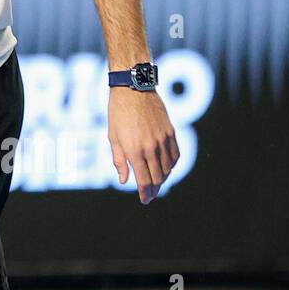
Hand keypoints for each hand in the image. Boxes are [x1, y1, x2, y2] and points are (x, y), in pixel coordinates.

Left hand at [107, 88, 179, 203]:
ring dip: (163, 179)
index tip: (144, 200)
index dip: (145, 194)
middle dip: (154, 190)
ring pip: (168, 168)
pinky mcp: (171, 132)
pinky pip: (175, 155)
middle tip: (150, 196)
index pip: (144, 180)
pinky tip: (166, 168)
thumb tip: (124, 180)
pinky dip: (172, 165)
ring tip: (157, 183)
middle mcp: (151, 148)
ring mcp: (163, 140)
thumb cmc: (118, 112)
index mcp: (135, 150)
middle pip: (157, 177)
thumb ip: (119, 160)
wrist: (133, 89)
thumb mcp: (112, 137)